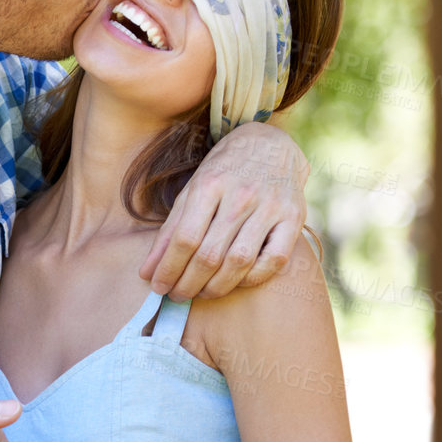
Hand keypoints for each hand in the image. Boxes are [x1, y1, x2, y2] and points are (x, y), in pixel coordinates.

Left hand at [140, 122, 307, 299]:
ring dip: (216, 287)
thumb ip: (170, 231)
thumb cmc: (224, 172)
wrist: (270, 145)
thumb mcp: (192, 190)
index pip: (185, 238)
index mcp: (210, 184)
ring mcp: (270, 206)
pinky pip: (273, 260)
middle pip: (210, 254)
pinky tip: (235, 281)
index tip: (158, 286)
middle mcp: (241, 195)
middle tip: (177, 295)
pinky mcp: (293, 218)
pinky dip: (252, 278)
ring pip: (239, 261)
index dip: (168, 268)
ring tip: (201, 293)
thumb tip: (147, 272)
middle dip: (188, 283)